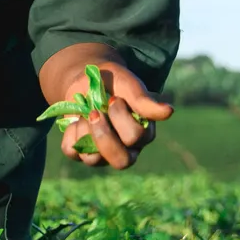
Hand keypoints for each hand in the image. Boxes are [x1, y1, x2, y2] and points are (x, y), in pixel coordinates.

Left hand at [55, 61, 172, 168]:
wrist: (87, 78)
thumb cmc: (114, 82)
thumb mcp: (128, 85)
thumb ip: (144, 100)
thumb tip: (169, 112)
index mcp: (143, 133)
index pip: (135, 138)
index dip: (120, 118)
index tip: (114, 98)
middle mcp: (126, 148)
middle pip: (121, 161)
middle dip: (104, 135)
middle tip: (94, 112)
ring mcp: (103, 153)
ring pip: (93, 160)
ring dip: (85, 132)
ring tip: (85, 114)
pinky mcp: (82, 151)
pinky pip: (72, 152)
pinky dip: (69, 134)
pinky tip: (75, 120)